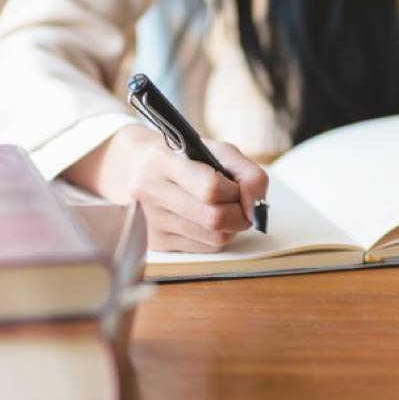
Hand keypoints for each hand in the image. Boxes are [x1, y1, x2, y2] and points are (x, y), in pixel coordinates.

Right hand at [63, 125, 268, 251]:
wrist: (140, 169)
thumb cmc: (188, 159)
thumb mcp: (218, 151)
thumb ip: (247, 172)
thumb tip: (258, 205)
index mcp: (163, 161)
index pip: (211, 188)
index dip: (237, 192)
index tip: (241, 188)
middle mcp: (150, 191)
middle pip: (214, 219)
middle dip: (240, 214)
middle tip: (241, 204)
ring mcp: (150, 221)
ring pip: (214, 238)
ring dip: (231, 226)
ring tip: (224, 209)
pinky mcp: (155, 243)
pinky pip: (205, 248)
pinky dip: (217, 236)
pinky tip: (206, 220)